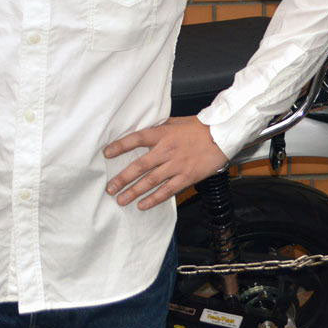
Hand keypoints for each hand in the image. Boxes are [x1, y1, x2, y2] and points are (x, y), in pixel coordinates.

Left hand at [103, 116, 227, 209]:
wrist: (221, 135)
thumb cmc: (197, 127)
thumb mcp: (173, 122)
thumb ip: (157, 128)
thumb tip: (141, 130)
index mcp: (161, 134)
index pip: (135, 139)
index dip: (120, 146)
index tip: (106, 153)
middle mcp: (166, 151)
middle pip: (139, 166)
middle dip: (123, 179)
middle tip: (110, 188)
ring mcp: (176, 166)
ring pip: (150, 181)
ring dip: (134, 192)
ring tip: (121, 200)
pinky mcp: (186, 177)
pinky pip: (167, 191)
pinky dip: (154, 199)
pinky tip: (142, 205)